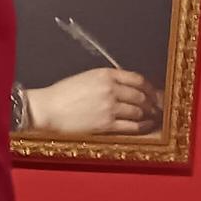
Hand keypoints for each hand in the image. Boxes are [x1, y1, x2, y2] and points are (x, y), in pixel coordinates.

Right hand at [23, 68, 160, 134]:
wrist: (46, 109)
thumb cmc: (60, 95)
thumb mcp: (85, 78)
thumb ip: (106, 80)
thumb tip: (126, 88)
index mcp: (105, 75)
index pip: (137, 79)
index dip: (148, 87)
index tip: (152, 91)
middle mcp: (110, 89)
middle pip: (141, 95)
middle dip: (150, 102)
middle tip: (154, 106)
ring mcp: (109, 107)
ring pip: (138, 111)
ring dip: (146, 114)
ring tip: (150, 117)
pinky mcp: (106, 124)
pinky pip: (132, 126)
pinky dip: (142, 126)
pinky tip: (145, 125)